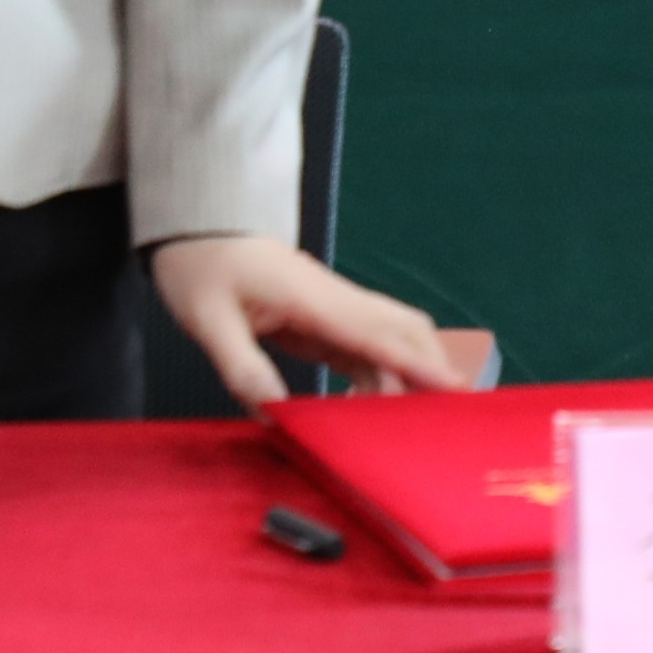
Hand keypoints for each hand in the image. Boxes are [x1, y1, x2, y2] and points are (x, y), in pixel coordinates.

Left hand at [145, 232, 465, 408]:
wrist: (198, 227)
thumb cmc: (200, 265)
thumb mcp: (207, 320)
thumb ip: (242, 366)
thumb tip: (273, 416)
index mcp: (311, 298)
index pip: (376, 333)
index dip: (416, 363)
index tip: (453, 387)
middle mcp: (333, 301)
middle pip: (403, 329)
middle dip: (429, 367)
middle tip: (445, 415)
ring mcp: (330, 309)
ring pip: (388, 340)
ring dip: (403, 377)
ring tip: (403, 426)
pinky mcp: (321, 320)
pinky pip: (363, 349)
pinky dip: (377, 378)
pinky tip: (366, 408)